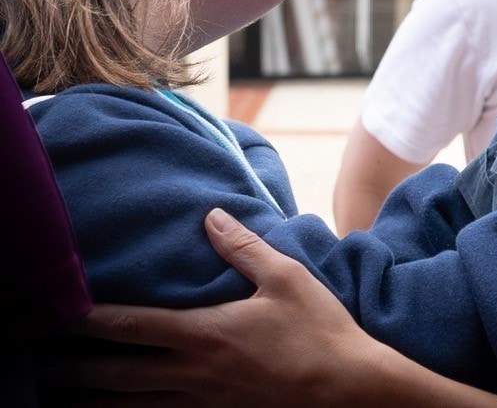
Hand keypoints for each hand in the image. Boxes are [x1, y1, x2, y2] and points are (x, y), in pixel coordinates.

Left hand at [60, 210, 378, 406]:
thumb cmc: (318, 329)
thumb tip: (210, 217)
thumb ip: (243, 248)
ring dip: (91, 399)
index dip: (91, 319)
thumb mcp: (286, 277)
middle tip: (38, 362)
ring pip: (130, 405)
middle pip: (116, 374)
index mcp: (206, 334)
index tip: (60, 311)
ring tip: (59, 394)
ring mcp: (202, 403)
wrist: (348, 389)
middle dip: (73, 368)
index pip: (133, 325)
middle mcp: (193, 373)